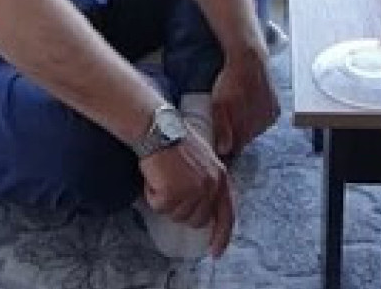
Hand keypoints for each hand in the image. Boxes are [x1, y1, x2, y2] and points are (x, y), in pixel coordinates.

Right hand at [139, 132, 235, 256]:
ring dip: (166, 201)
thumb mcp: (204, 158)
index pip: (227, 214)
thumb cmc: (175, 140)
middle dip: (181, 210)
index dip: (222, 236)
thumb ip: (209, 181)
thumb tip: (204, 209)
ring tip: (163, 177)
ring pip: (177, 215)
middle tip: (171, 188)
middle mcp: (210, 186)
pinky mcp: (173, 192)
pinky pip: (159, 207)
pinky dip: (153, 196)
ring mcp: (192, 190)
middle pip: (196, 219)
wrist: (157, 128)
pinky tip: (155, 177)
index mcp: (220, 177)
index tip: (215, 252)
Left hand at [211, 46, 279, 157]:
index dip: (229, 145)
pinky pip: (265, 120)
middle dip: (237, 133)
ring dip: (248, 125)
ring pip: (257, 129)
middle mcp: (262, 125)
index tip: (222, 143)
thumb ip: (222, 129)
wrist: (249, 60)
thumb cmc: (230, 82)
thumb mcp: (219, 105)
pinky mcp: (276, 109)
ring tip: (239, 109)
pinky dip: (257, 117)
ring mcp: (271, 117)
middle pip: (247, 138)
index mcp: (248, 127)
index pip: (237, 148)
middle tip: (229, 118)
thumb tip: (224, 152)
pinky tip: (250, 106)